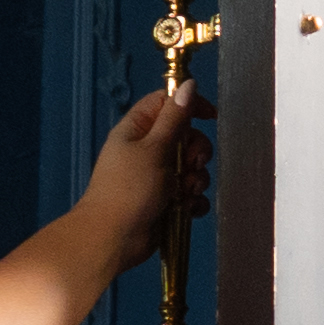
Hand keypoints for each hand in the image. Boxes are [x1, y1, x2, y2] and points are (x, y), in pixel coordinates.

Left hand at [77, 82, 196, 278]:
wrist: (113, 238)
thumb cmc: (129, 188)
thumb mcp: (154, 148)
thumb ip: (175, 118)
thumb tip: (188, 85)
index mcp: (137, 130)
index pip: (166, 103)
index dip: (189, 105)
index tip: (209, 116)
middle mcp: (147, 150)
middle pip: (185, 136)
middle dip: (196, 151)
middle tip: (191, 164)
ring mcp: (157, 177)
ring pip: (191, 167)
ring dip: (196, 179)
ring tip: (185, 192)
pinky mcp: (166, 201)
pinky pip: (190, 193)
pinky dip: (194, 200)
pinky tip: (188, 208)